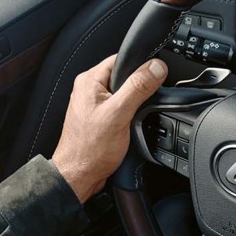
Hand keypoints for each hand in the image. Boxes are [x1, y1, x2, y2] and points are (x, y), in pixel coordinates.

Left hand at [51, 54, 168, 202]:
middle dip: (139, 90)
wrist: (79, 176)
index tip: (153, 79)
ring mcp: (94, 105)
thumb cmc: (89, 149)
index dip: (141, 67)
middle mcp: (89, 89)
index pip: (122, 59)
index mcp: (90, 80)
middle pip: (126, 77)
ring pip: (125, 95)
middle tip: (138, 108)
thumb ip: (138, 88)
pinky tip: (128, 128)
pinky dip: (129, 116)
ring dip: (135, 106)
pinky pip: (121, 109)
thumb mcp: (119, 114)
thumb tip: (156, 67)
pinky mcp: (100, 118)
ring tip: (130, 121)